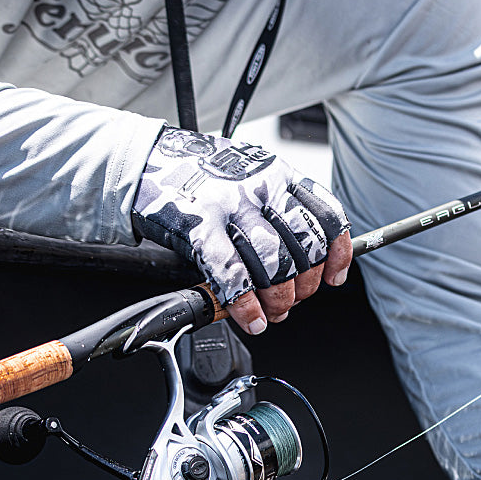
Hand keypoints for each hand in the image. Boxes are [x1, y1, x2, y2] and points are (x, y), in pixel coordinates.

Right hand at [131, 127, 351, 333]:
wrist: (143, 161)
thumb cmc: (198, 176)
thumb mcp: (249, 178)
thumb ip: (277, 211)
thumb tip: (303, 265)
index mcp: (276, 174)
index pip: (325, 215)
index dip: (337, 254)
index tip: (335, 278)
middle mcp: (258, 187)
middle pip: (303, 247)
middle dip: (304, 286)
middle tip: (292, 301)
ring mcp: (229, 205)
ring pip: (273, 263)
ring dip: (278, 298)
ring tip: (271, 311)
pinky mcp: (198, 225)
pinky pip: (231, 272)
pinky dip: (245, 304)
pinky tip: (250, 317)